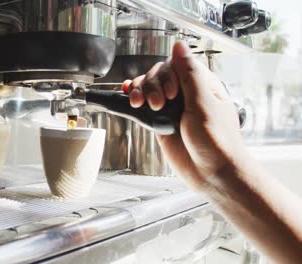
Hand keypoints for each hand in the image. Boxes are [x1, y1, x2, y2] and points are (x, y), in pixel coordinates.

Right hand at [125, 41, 246, 190]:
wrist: (212, 173)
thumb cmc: (217, 141)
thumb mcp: (203, 103)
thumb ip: (189, 74)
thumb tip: (179, 46)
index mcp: (202, 84)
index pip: (176, 65)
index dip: (167, 75)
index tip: (169, 94)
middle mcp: (186, 93)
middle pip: (159, 74)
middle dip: (152, 85)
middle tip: (157, 104)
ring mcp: (172, 108)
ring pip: (149, 88)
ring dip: (140, 91)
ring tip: (141, 104)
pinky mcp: (161, 122)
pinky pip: (144, 106)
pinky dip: (134, 100)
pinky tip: (129, 97)